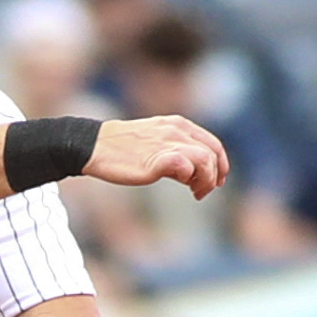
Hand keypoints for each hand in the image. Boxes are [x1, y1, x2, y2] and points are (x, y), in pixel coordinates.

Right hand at [85, 116, 230, 200]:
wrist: (95, 146)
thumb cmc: (122, 148)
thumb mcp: (155, 141)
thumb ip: (175, 152)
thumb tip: (192, 174)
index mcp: (178, 124)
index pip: (213, 143)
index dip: (221, 164)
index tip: (217, 180)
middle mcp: (176, 131)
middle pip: (213, 153)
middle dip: (214, 176)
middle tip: (202, 191)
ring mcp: (167, 143)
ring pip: (205, 160)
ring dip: (206, 180)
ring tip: (195, 192)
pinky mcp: (157, 158)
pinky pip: (186, 167)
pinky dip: (189, 178)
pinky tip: (182, 185)